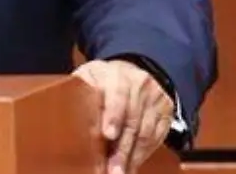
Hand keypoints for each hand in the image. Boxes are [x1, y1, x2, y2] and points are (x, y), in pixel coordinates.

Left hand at [73, 59, 173, 173]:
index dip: (113, 115)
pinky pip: (156, 136)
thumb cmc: (102, 80)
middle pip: (132, 120)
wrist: (130, 70)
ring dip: (132, 156)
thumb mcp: (87, 78)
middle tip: (113, 169)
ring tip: (121, 172)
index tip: (108, 135)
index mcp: (116, 74)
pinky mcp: (166, 110)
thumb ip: (81, 94)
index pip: (117, 94)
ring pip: (146, 132)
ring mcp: (155, 97)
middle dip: (122, 149)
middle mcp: (140, 83)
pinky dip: (143, 154)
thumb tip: (70, 119)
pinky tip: (132, 164)